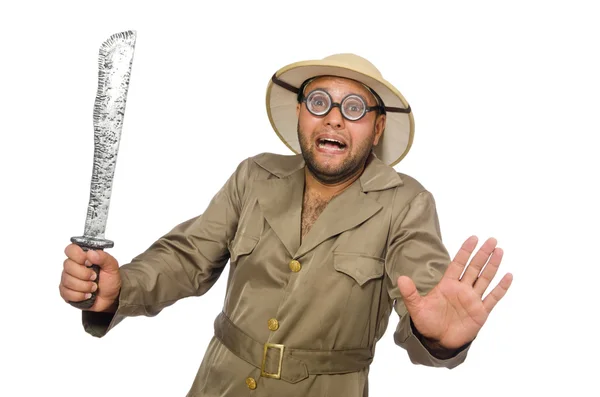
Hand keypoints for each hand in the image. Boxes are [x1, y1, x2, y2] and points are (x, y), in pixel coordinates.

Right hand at [59, 244, 121, 311]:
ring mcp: (67, 279)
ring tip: (93, 287)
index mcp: (83, 257)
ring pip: (67, 280)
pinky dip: (80, 295)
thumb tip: (91, 253)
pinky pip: (66, 293)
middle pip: (68, 266)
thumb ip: (104, 257)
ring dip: (84, 286)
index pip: (71, 249)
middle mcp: (72, 266)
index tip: (89, 262)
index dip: (78, 255)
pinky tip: (87, 294)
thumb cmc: (109, 280)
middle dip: (84, 274)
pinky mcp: (65, 292)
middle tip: (95, 277)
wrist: (110, 297)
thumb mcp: (112, 266)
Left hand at [397, 236, 512, 349]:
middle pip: (474, 267)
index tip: (473, 238)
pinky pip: (493, 298)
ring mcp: (472, 300)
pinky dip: (501, 288)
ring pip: (485, 279)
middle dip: (482, 254)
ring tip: (499, 251)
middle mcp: (462, 289)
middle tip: (491, 240)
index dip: (465, 251)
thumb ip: (410, 293)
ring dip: (492, 266)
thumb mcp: (416, 308)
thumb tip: (400, 278)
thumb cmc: (427, 323)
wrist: (438, 342)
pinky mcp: (481, 312)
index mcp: (447, 285)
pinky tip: (508, 276)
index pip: (458, 264)